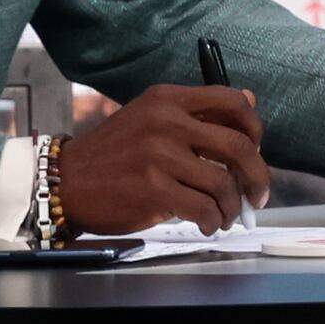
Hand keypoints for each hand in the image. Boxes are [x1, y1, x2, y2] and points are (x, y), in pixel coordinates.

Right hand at [67, 83, 268, 233]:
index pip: (232, 101)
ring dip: (232, 206)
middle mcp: (167, 122)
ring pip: (223, 184)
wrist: (66, 182)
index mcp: (169, 99)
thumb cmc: (114, 153)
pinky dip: (214, 221)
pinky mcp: (153, 190)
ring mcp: (160, 156)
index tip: (256, 150)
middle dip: (258, 176)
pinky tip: (209, 224)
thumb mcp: (151, 117)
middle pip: (239, 146)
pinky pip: (203, 208)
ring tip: (227, 215)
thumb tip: (250, 102)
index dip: (254, 128)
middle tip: (258, 195)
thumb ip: (197, 112)